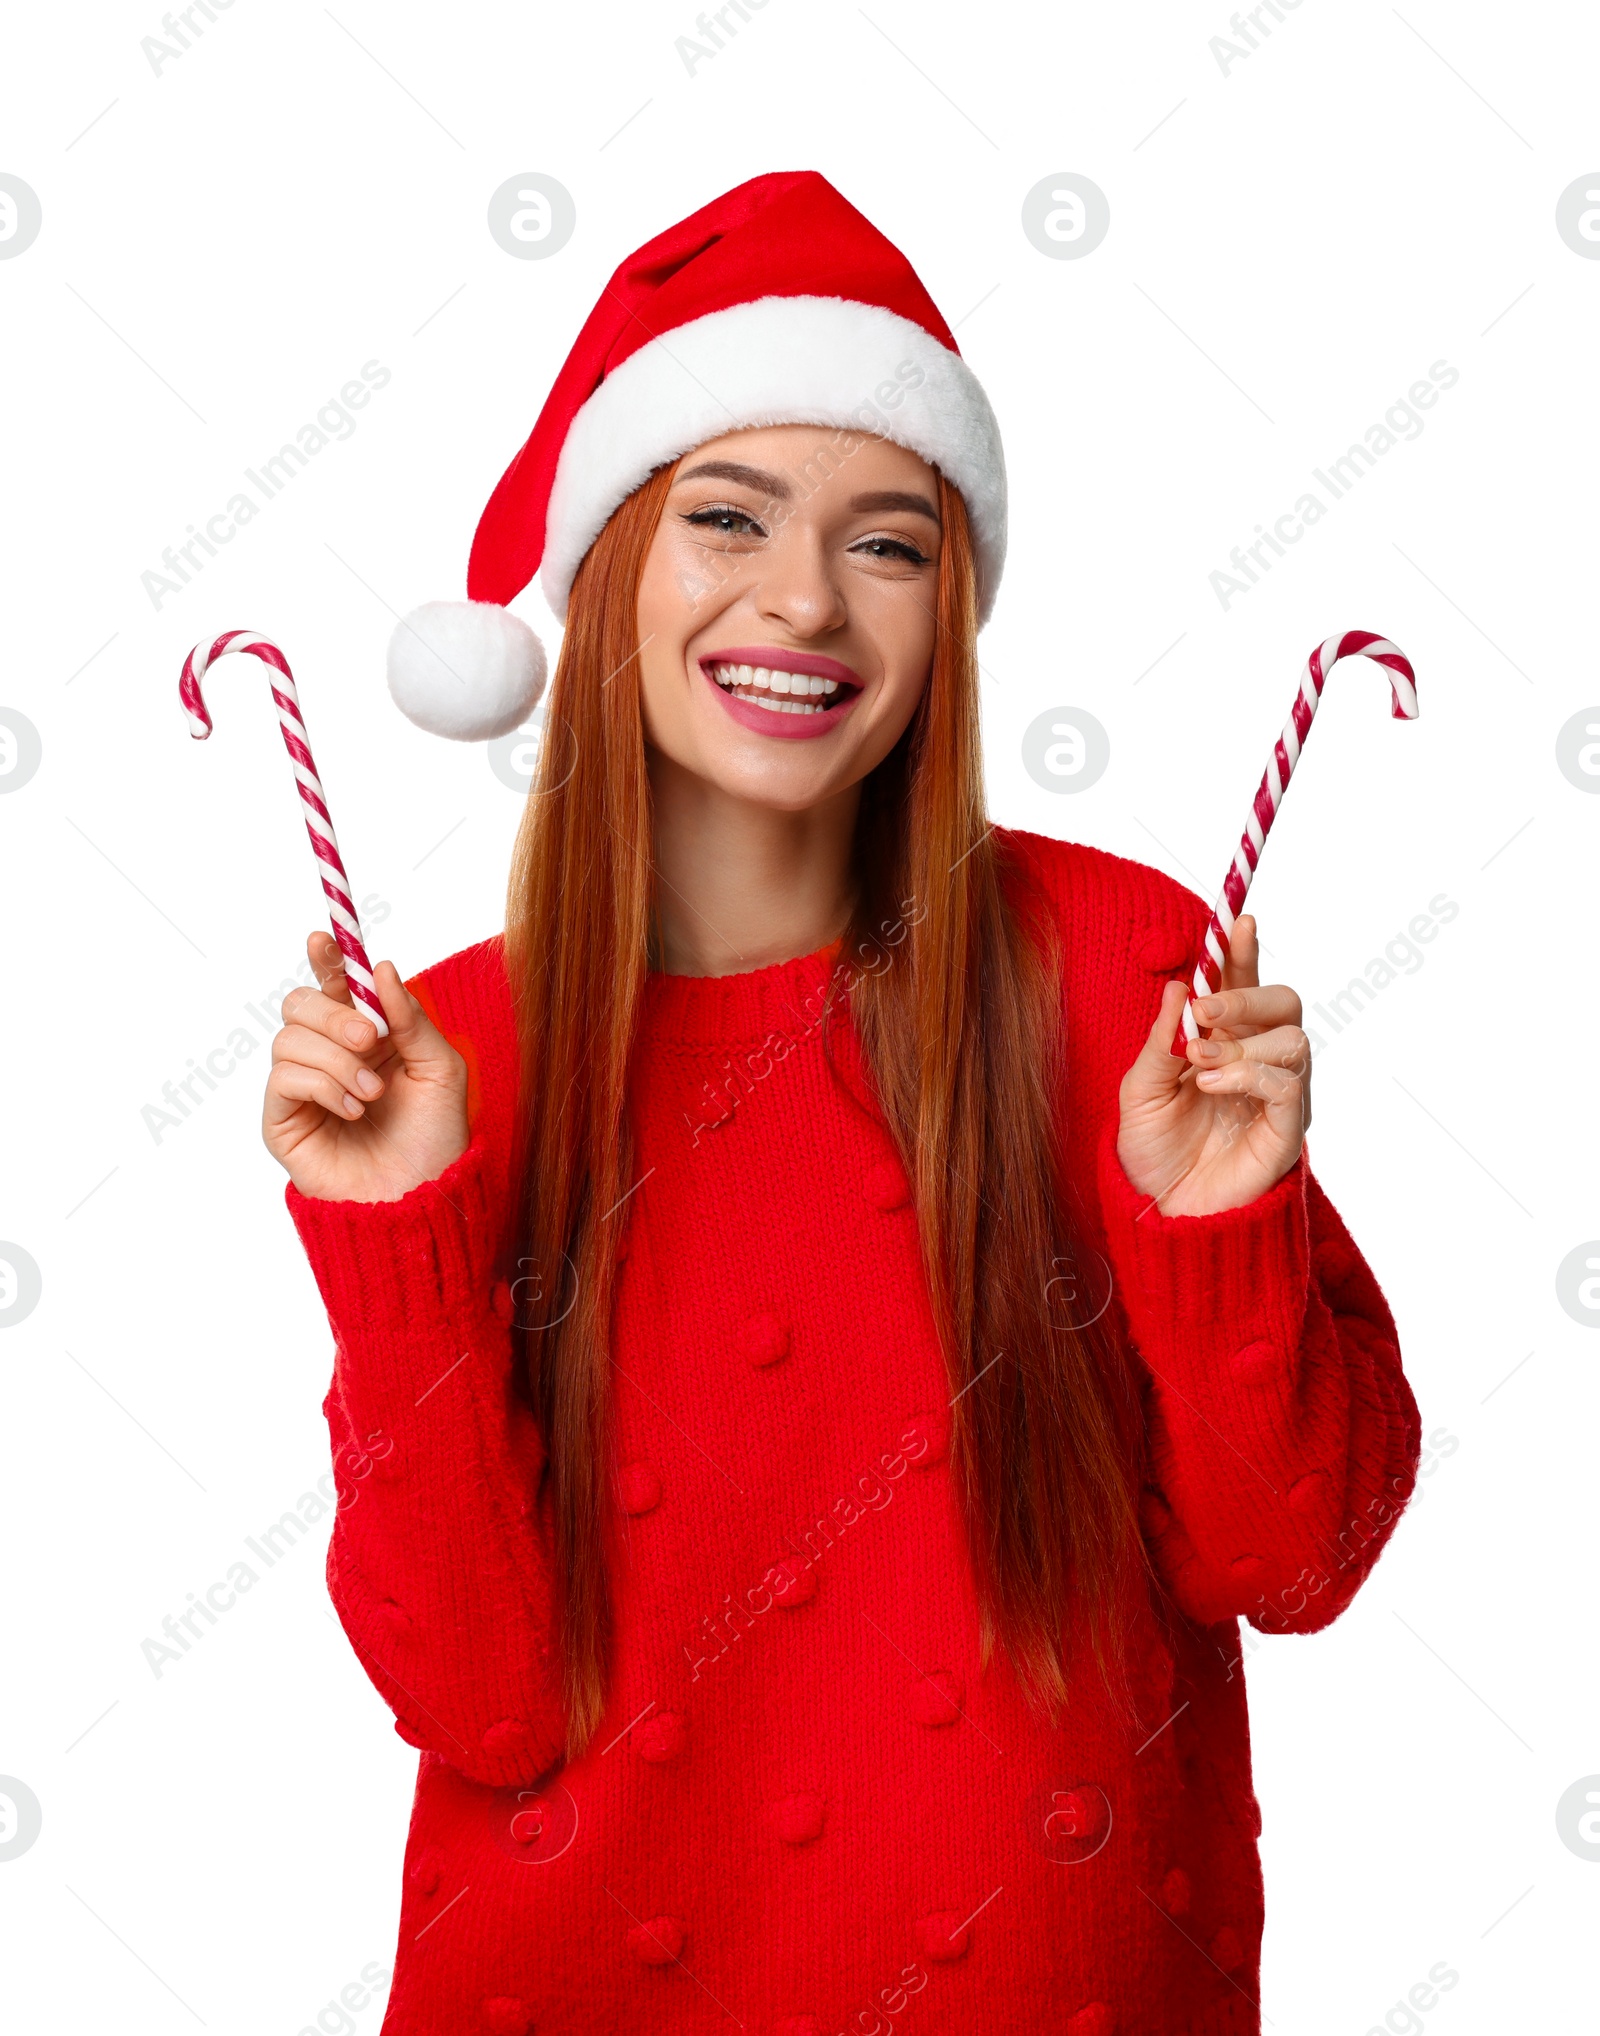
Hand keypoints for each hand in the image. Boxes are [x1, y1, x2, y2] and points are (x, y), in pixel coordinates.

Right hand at [263, 931, 468, 1201]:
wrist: (422, 1199)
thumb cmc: (435, 1139)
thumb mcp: (440, 1068)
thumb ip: (410, 1018)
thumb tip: (380, 968)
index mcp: (368, 1038)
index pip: (334, 986)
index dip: (326, 958)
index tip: (324, 938)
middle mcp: (329, 1057)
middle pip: (299, 1003)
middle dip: (333, 1012)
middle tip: (368, 1039)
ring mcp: (302, 1089)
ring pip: (290, 1038)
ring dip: (337, 1061)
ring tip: (372, 1094)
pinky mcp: (283, 1120)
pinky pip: (284, 1077)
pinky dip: (323, 1086)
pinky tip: (352, 1111)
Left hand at [1116, 915, 1309, 1217]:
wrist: (1159, 1210)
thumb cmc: (1153, 1149)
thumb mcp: (1140, 1088)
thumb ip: (1160, 1040)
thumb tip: (1179, 986)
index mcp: (1223, 1042)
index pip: (1243, 984)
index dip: (1243, 951)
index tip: (1238, 920)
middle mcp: (1258, 1062)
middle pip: (1284, 1002)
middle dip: (1244, 995)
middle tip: (1203, 1011)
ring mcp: (1279, 1095)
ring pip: (1293, 1039)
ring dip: (1242, 1041)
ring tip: (1199, 1064)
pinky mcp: (1288, 1130)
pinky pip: (1289, 1085)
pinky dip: (1249, 1074)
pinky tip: (1213, 1086)